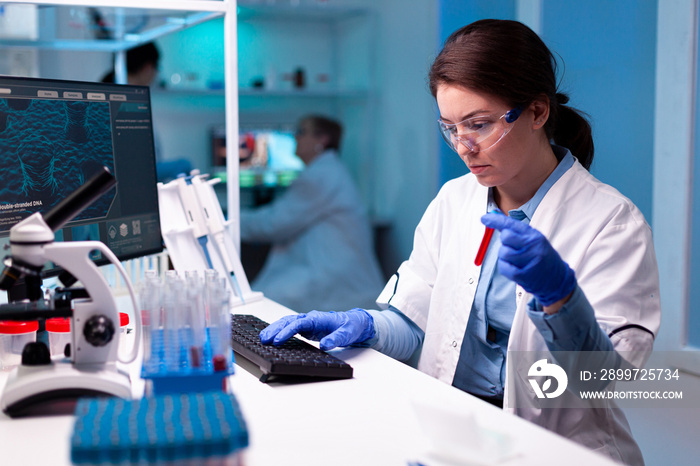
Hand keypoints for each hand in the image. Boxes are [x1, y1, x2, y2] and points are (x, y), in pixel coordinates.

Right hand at [259, 309, 374, 350]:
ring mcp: (307, 323)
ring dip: (275, 329)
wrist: (354, 323)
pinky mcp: (306, 328)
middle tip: (264, 339)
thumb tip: (325, 345)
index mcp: (317, 318)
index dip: (287, 331)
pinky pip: (290, 328)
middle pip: (288, 321)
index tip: (278, 340)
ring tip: (263, 338)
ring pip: (287, 323)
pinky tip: (272, 337)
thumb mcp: (346, 334)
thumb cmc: (350, 326)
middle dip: (275, 329)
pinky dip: (280, 331)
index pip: (298, 323)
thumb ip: (335, 339)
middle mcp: (310, 319)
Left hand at [481, 213, 575, 306]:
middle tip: (513, 248)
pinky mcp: (524, 274)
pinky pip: (504, 267)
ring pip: (503, 253)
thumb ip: (514, 230)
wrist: (556, 279)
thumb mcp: (532, 240)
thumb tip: (494, 218)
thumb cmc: (540, 257)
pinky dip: (505, 268)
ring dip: (504, 257)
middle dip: (504, 243)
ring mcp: (529, 260)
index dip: (496, 221)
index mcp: (534, 235)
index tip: (484, 218)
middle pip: (505, 237)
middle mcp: (533, 245)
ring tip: (516, 261)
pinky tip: (515, 269)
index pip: (511, 224)